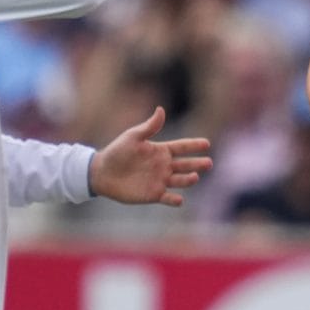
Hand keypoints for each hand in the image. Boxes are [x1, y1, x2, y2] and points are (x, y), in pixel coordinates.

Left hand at [88, 108, 212, 206]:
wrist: (101, 173)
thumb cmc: (117, 152)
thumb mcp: (133, 136)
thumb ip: (149, 127)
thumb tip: (161, 110)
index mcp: (161, 151)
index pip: (182, 147)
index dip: (194, 146)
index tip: (206, 144)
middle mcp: (164, 166)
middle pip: (186, 165)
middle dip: (198, 164)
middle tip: (208, 163)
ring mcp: (160, 181)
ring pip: (181, 181)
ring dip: (189, 180)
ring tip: (194, 177)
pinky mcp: (154, 195)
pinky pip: (168, 198)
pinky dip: (175, 200)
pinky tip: (179, 199)